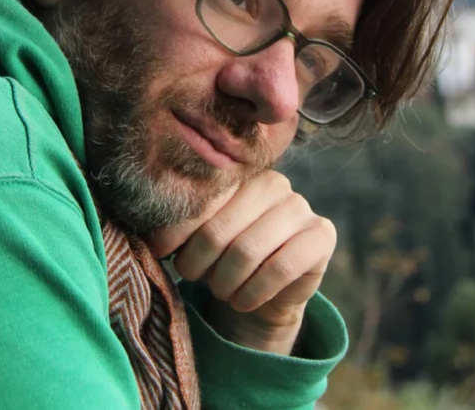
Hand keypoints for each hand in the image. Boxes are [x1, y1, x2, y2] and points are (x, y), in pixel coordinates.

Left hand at [146, 171, 336, 354]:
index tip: (161, 252)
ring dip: (225, 283)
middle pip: (219, 230)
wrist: (264, 292)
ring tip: (221, 291)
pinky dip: (253, 293)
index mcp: (239, 174)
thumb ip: (180, 228)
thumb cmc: (223, 257)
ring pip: (247, 252)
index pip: (201, 199)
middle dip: (198, 263)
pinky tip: (243, 300)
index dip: (177, 230)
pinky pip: (280, 269)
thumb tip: (152, 237)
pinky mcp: (321, 236)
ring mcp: (301, 207)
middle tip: (194, 277)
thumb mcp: (198, 239)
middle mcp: (274, 183)